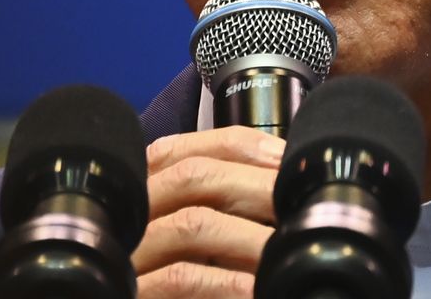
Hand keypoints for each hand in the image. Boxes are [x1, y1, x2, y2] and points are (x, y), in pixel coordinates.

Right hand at [135, 126, 285, 297]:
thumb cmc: (184, 280)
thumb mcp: (209, 236)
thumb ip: (232, 206)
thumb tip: (288, 177)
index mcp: (147, 190)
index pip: (191, 147)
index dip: (244, 146)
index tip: (287, 160)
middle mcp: (131, 214)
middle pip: (192, 176)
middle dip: (257, 185)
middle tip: (303, 206)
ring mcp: (127, 254)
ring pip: (190, 223)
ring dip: (250, 235)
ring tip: (289, 250)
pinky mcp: (131, 292)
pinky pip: (181, 277)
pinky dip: (226, 280)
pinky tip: (256, 288)